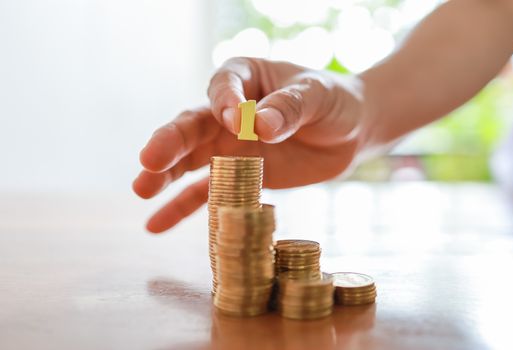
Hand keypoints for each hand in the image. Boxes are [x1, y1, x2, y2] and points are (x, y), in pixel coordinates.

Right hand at [133, 57, 362, 232]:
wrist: (348, 132)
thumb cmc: (333, 101)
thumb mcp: (318, 96)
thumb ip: (290, 107)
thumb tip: (260, 126)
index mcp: (245, 79)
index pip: (224, 86)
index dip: (225, 102)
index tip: (235, 120)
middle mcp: (227, 112)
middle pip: (192, 126)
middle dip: (170, 143)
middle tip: (149, 160)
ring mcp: (229, 146)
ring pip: (190, 161)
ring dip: (166, 176)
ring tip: (141, 190)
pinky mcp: (237, 177)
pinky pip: (205, 194)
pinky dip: (182, 209)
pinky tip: (155, 225)